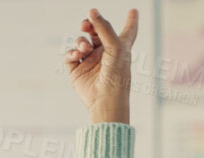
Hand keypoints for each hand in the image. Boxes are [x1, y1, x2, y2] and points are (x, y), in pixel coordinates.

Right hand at [65, 8, 137, 123]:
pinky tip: (78, 56)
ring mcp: (91, 61)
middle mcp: (105, 53)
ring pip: (81, 42)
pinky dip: (72, 53)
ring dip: (80, 41)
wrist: (105, 100)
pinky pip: (70, 55)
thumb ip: (104, 27)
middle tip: (86, 25)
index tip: (134, 11)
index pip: (127, 31)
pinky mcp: (78, 71)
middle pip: (96, 31)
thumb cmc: (117, 75)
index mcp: (120, 48)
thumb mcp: (115, 47)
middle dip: (89, 25)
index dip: (131, 21)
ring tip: (85, 48)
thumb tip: (92, 12)